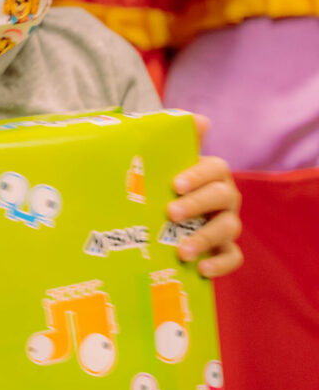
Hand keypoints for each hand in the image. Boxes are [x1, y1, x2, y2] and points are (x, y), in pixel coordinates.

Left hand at [167, 115, 242, 277]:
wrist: (157, 220)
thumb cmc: (160, 186)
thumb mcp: (160, 164)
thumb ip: (172, 142)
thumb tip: (198, 120)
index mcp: (210, 174)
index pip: (215, 168)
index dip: (198, 175)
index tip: (174, 184)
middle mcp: (224, 197)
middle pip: (222, 196)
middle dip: (197, 204)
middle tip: (170, 213)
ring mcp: (226, 224)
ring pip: (228, 228)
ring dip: (205, 237)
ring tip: (181, 250)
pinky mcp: (224, 250)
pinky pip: (233, 257)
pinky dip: (220, 264)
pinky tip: (201, 269)